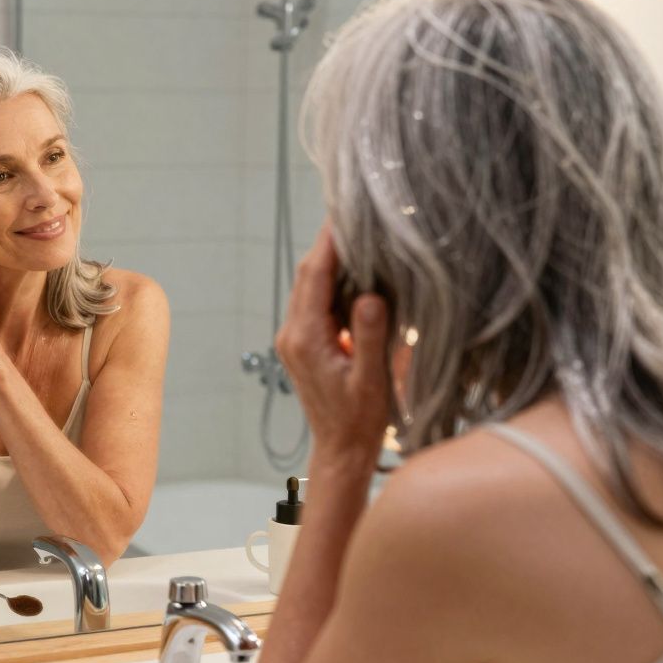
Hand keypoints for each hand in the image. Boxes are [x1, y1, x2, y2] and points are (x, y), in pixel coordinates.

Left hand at [275, 223, 390, 472]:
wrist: (340, 450)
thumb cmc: (360, 421)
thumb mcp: (371, 380)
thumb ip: (368, 337)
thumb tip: (369, 296)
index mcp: (305, 339)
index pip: (314, 277)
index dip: (328, 243)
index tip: (343, 212)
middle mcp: (292, 334)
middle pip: (306, 275)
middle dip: (328, 244)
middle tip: (353, 214)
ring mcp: (293, 338)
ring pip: (308, 286)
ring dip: (328, 261)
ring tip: (355, 235)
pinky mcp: (302, 343)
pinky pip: (313, 302)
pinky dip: (330, 282)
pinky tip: (353, 272)